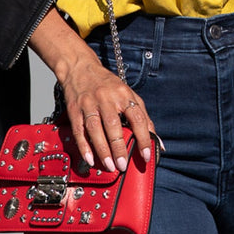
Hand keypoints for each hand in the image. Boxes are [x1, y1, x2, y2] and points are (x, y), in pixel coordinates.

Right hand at [29, 7, 155, 172]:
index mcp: (123, 94)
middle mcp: (106, 98)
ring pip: (95, 128)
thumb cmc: (108, 85)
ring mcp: (89, 103)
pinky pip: (79, 130)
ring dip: (102, 149)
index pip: (137, 117)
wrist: (80, 68)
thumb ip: (144, 118)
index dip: (143, 137)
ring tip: (110, 166)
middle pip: (113, 124)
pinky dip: (84, 146)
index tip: (146, 155)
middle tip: (123, 165)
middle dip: (119, 147)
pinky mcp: (75, 109)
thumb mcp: (129, 95)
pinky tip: (90, 159)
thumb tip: (158, 144)